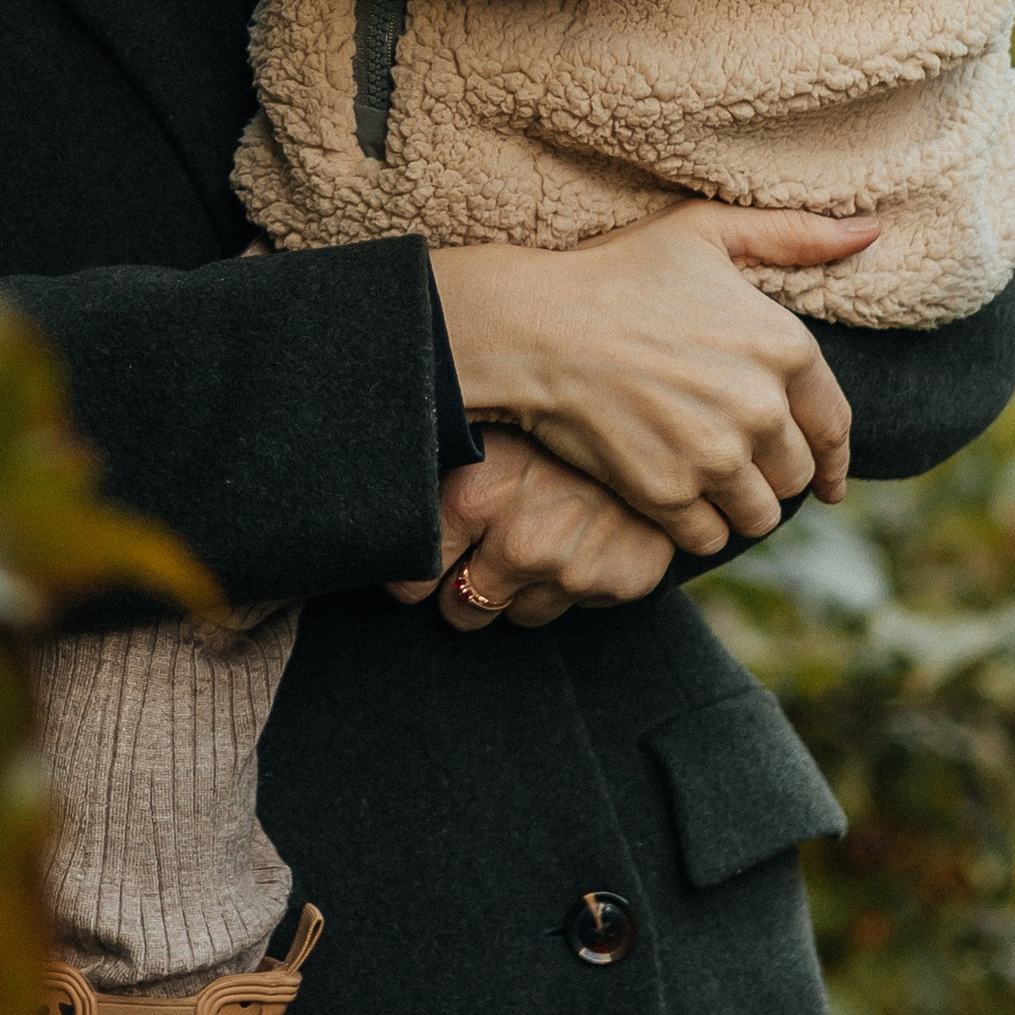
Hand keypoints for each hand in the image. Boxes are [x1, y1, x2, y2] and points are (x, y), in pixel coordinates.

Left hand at [387, 427, 671, 627]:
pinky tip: (584, 528)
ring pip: (521, 615)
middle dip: (465, 586)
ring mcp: (577, 568)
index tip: (421, 563)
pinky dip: (577, 577)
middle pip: (462, 611)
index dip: (412, 573)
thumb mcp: (480, 417)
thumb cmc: (550, 406)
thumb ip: (430, 462)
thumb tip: (362, 491)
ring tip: (540, 527)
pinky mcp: (625, 580)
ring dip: (523, 585)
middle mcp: (523, 543)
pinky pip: (579, 605)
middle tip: (484, 544)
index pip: (412, 583)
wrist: (652, 399)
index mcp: (475, 497)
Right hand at [430, 203, 872, 558]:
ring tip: (710, 488)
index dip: (832, 459)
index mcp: (785, 347)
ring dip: (738, 507)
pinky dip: (695, 528)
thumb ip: (795, 234)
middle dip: (772, 475)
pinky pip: (707, 538)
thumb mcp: (706, 232)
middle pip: (796, 476)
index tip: (828, 482)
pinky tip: (674, 501)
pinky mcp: (668, 493)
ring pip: (758, 515)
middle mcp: (761, 407)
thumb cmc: (618, 272)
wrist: (535, 326)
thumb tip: (871, 233)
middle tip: (739, 465)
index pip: (835, 427)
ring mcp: (716, 455)